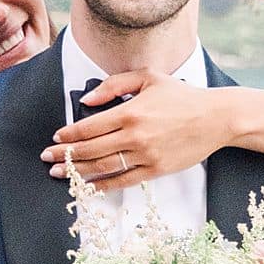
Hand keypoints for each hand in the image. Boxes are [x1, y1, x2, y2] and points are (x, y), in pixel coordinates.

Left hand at [41, 72, 229, 188]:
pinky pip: (124, 180)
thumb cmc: (182, 96)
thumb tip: (87, 100)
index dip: (69, 134)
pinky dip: (104, 185)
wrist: (216, 118)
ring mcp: (146, 155)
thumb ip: (114, 85)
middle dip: (65, 155)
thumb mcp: (148, 78)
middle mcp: (135, 135)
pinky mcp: (156, 169)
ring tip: (60, 173)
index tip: (57, 138)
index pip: (89, 126)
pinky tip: (89, 186)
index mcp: (131, 111)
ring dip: (78, 171)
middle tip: (48, 158)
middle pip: (91, 148)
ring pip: (104, 166)